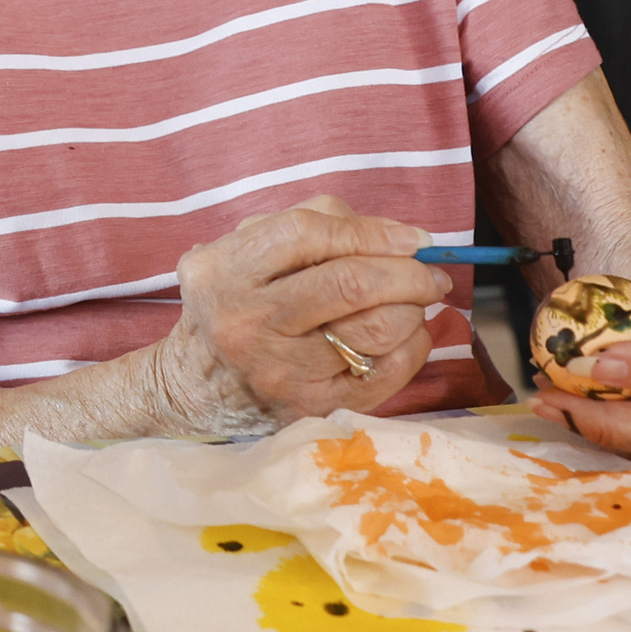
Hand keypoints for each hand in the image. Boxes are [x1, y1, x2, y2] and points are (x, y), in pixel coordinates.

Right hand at [171, 195, 456, 428]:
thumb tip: (394, 235)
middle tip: (430, 272)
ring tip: (413, 302)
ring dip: (412, 309)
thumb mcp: (243, 249)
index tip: (412, 237)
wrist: (200, 386)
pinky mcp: (310, 407)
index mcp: (225, 271)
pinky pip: (387, 373)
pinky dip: (412, 347)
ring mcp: (279, 370)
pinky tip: (406, 335)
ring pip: (376, 329)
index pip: (307, 234)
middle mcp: (247, 321)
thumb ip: (310, 224)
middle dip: (408, 273)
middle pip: (350, 284)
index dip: (370, 232)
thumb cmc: (236, 302)